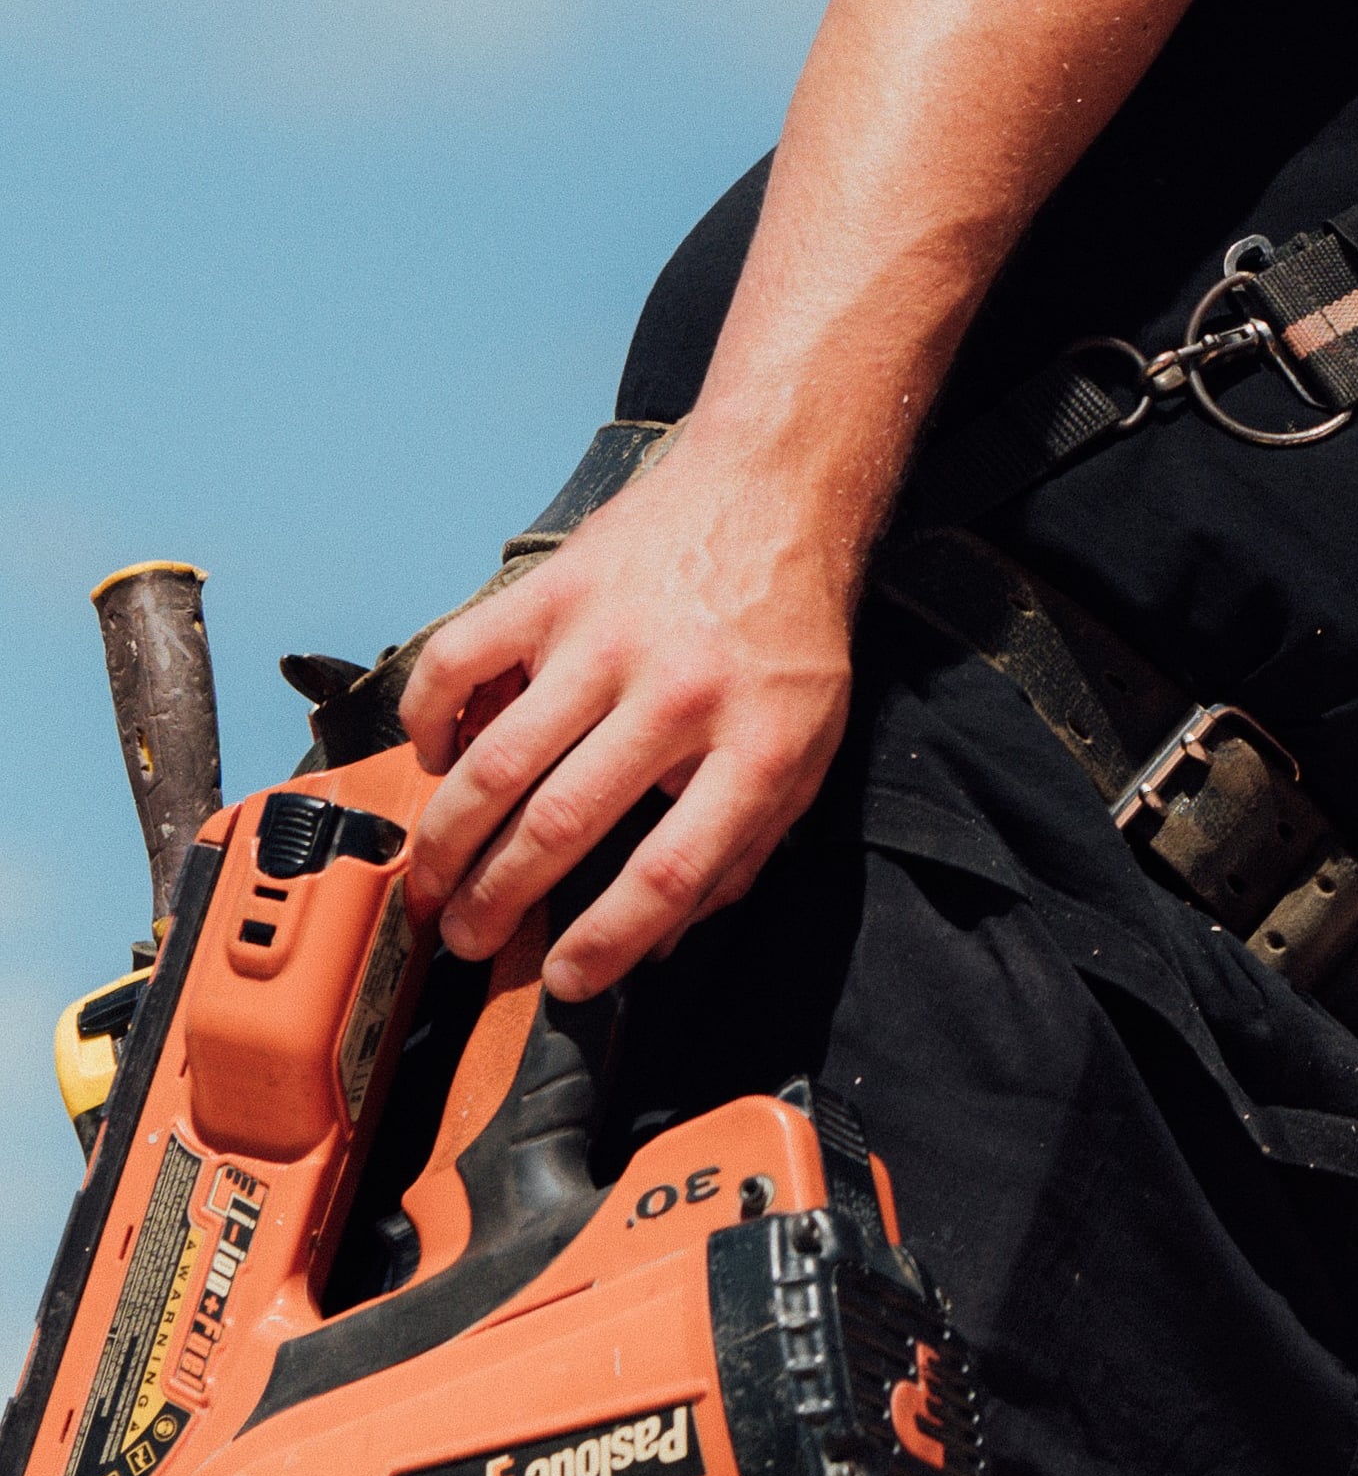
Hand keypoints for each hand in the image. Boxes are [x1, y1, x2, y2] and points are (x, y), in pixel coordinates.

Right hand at [398, 425, 861, 999]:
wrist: (777, 493)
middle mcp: (679, 693)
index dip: (610, 942)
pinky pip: (460, 665)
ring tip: (429, 883)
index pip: (672, 870)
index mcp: (758, 742)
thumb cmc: (788, 631)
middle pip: (561, 825)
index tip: (564, 981)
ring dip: (446, 840)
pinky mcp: (554, 589)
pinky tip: (436, 759)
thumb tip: (666, 939)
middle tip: (465, 940)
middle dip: (496, 902)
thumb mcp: (809, 744)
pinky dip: (430, 722)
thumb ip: (746, 841)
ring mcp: (609, 636)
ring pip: (497, 763)